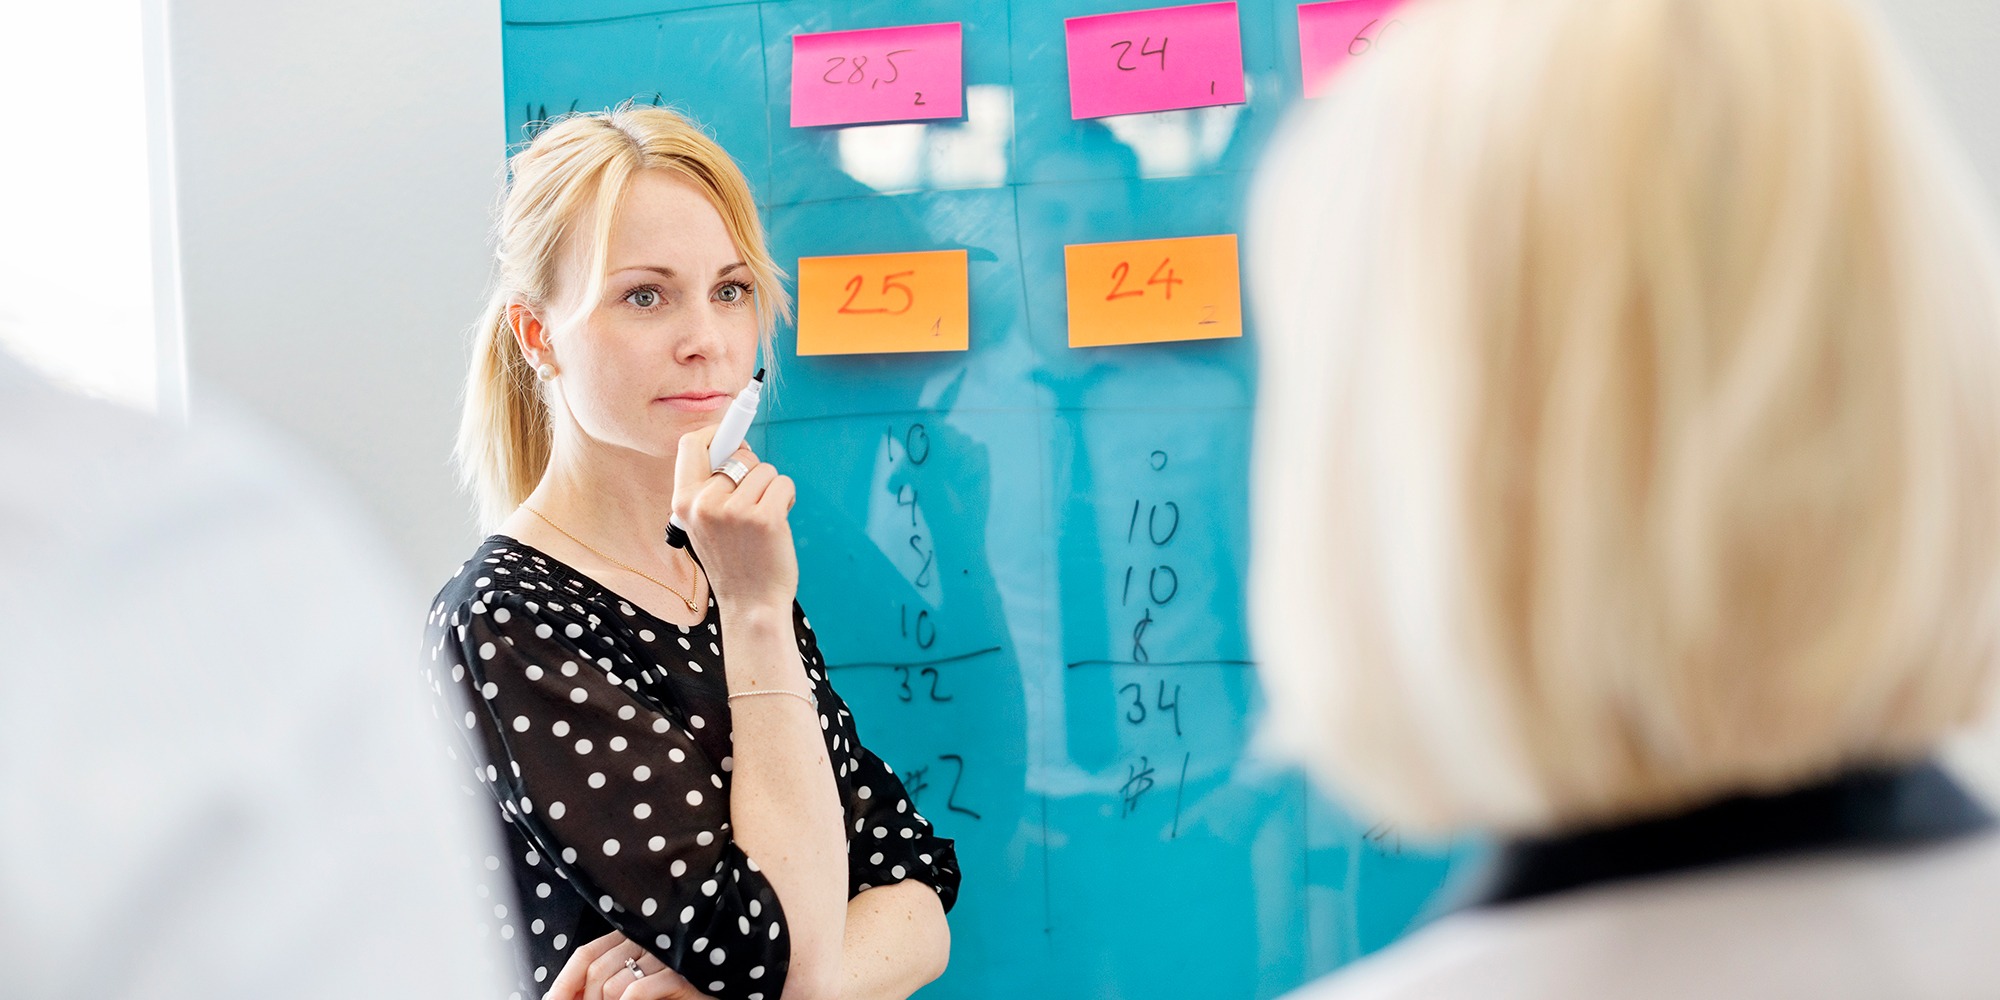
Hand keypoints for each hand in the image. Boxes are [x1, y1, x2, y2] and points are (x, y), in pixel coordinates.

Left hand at [544, 930, 715, 999]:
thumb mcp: (633, 986)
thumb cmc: (673, 995)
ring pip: (613, 983)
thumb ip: (603, 985)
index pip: (587, 952)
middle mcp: (650, 940)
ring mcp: (667, 956)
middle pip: (596, 969)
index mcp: (634, 936)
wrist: (714, 996)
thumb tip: (559, 995)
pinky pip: (636, 991)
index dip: (564, 980)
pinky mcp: (681, 976)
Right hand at [671, 426, 798, 615]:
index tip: (732, 435)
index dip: (715, 432)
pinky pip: (783, 483)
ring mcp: (736, 511)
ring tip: (763, 521)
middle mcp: (705, 504)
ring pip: (765, 470)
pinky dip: (788, 497)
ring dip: (772, 488)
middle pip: (738, 454)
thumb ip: (710, 487)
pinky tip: (779, 523)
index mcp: (683, 503)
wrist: (750, 605)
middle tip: (753, 498)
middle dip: (753, 468)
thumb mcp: (703, 524)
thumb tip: (735, 446)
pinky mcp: (766, 518)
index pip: (691, 445)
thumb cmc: (733, 561)